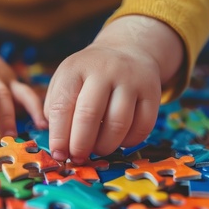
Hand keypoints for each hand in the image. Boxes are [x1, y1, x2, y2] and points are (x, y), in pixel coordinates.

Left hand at [44, 15, 182, 162]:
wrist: (128, 51)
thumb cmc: (89, 75)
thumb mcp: (66, 80)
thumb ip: (55, 108)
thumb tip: (58, 144)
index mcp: (76, 68)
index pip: (62, 106)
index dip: (59, 135)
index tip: (59, 154)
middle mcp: (105, 70)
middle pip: (89, 115)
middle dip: (80, 144)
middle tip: (77, 158)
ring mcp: (131, 80)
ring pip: (118, 124)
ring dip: (104, 146)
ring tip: (97, 150)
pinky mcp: (153, 92)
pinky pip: (142, 127)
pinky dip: (128, 142)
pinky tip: (119, 141)